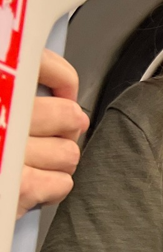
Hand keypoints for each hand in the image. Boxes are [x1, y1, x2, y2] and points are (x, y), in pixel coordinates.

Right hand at [18, 50, 88, 216]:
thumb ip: (5, 85)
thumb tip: (49, 89)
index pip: (42, 65)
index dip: (61, 79)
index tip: (59, 90)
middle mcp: (1, 114)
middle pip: (67, 115)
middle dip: (65, 127)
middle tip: (54, 132)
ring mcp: (8, 151)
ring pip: (67, 153)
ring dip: (58, 160)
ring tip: (36, 161)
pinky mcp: (16, 186)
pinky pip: (60, 183)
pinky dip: (53, 186)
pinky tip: (31, 183)